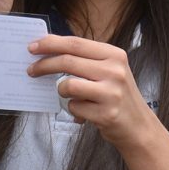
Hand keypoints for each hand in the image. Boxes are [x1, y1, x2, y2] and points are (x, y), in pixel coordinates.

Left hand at [28, 35, 156, 155]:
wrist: (138, 126)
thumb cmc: (116, 95)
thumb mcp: (109, 70)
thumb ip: (85, 60)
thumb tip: (49, 50)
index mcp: (114, 55)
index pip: (76, 43)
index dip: (51, 43)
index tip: (32, 47)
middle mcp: (115, 71)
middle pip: (68, 61)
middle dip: (44, 65)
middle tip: (31, 70)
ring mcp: (111, 93)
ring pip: (68, 85)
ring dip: (61, 91)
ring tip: (70, 96)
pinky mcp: (106, 114)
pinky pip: (73, 107)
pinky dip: (73, 110)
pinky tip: (85, 112)